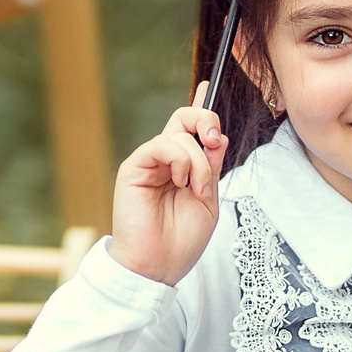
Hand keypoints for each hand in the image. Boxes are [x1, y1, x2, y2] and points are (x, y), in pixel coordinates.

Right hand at [110, 100, 229, 284]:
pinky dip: (180, 160)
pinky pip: (161, 144)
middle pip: (184, 119)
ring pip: (179, 134)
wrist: (157, 266)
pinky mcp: (134, 167)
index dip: (200, 107)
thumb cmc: (181, 241)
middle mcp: (166, 161)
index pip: (191, 130)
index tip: (207, 85)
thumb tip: (218, 135)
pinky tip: (181, 182)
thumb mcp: (208, 199)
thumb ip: (212, 166)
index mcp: (184, 168)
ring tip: (197, 189)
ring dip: (199, 161)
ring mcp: (149, 163)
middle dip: (205, 120)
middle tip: (216, 141)